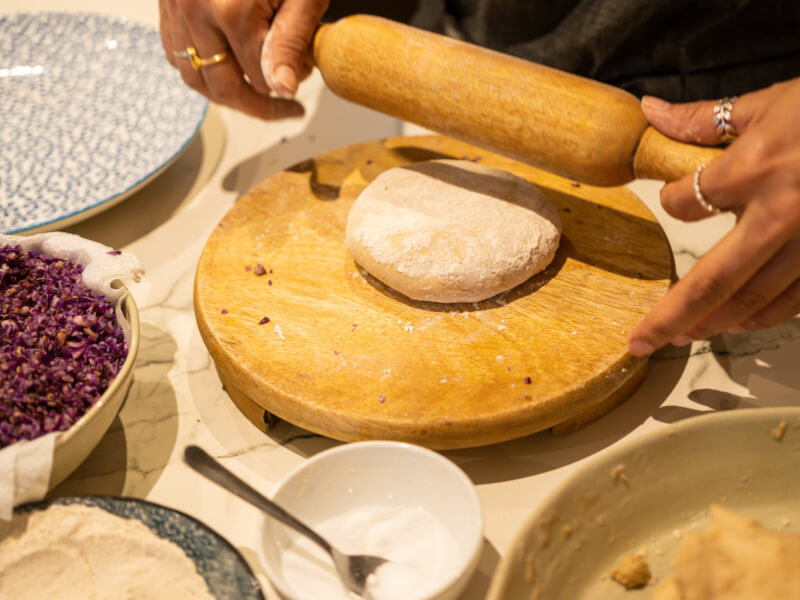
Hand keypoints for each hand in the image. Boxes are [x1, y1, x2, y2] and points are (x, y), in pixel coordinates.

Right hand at [159, 0, 328, 119]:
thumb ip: (291, 41)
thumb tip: (283, 89)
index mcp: (232, 10)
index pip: (260, 77)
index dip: (287, 87)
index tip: (304, 80)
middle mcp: (195, 11)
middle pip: (222, 86)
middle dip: (256, 106)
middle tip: (283, 109)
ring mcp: (175, 6)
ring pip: (192, 76)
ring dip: (223, 94)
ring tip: (254, 96)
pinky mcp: (165, 1)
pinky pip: (174, 51)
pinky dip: (197, 69)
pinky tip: (223, 68)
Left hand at [628, 77, 799, 355]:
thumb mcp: (770, 103)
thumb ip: (704, 119)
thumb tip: (650, 110)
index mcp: (755, 169)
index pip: (686, 202)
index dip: (670, 201)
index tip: (671, 200)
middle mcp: (780, 214)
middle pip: (712, 280)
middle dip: (671, 316)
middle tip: (643, 341)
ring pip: (755, 298)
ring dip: (716, 321)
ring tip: (686, 334)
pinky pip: (798, 297)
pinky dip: (767, 315)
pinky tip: (743, 322)